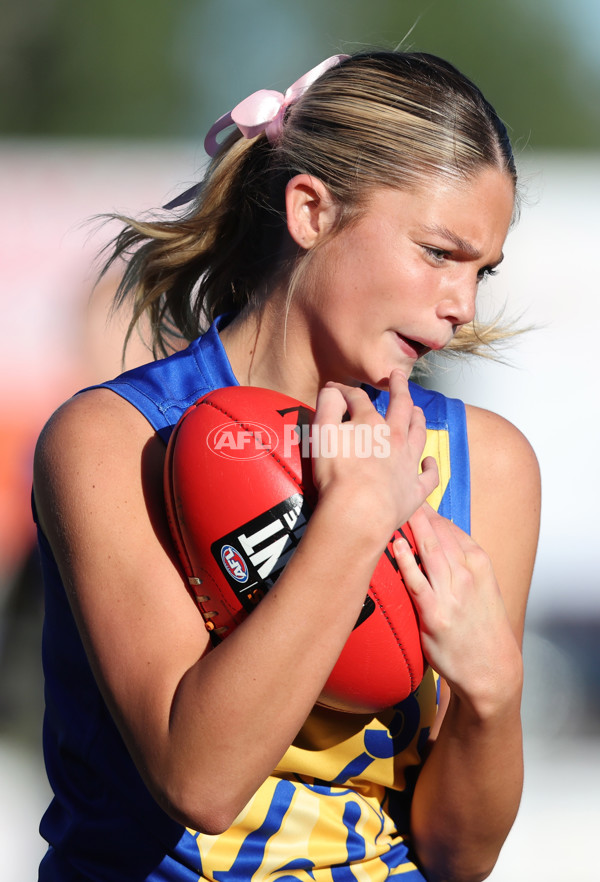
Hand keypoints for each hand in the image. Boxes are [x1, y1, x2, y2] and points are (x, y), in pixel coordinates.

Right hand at [312, 370, 438, 538]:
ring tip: (417, 410)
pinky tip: (428, 461)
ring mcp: (408, 464)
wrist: (359, 511)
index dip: (344, 391)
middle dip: (399, 388)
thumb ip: (326, 406)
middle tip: (398, 376)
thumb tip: (332, 390)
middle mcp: (395, 438)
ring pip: (419, 434)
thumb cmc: (337, 474)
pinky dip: (431, 467)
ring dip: (418, 419)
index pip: (357, 398)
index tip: (335, 389)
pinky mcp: (415, 490)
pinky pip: (429, 476)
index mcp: (371, 423)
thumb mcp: (322, 433)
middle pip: (401, 406)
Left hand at [393, 503, 521, 714]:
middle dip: (417, 511)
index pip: (451, 528)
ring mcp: (452, 594)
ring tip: (392, 508)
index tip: (411, 497)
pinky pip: (417, 582)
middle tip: (396, 491)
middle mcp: (467, 574)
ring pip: (429, 550)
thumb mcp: (483, 587)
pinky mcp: (435, 614)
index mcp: (479, 564)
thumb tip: (439, 536)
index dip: (429, 512)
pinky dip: (406, 561)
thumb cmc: (482, 626)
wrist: (492, 669)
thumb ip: (463, 562)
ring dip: (411, 528)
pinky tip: (396, 546)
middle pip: (438, 533)